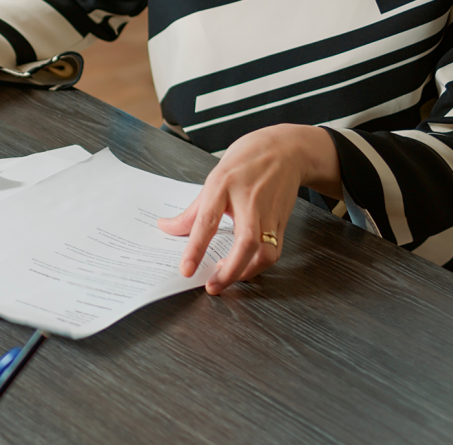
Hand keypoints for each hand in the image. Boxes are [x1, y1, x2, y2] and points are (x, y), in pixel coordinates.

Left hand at [157, 124, 340, 294]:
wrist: (286, 150)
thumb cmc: (247, 162)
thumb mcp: (214, 179)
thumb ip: (192, 211)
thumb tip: (165, 228)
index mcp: (224, 185)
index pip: (207, 221)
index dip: (195, 248)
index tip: (186, 269)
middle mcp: (249, 200)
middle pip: (245, 242)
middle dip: (229, 271)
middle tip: (212, 286)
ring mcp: (269, 212)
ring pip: (265, 251)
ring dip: (246, 272)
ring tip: (226, 278)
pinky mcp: (282, 222)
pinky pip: (274, 251)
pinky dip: (258, 265)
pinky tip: (244, 268)